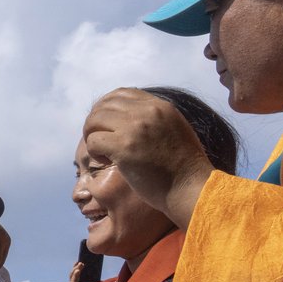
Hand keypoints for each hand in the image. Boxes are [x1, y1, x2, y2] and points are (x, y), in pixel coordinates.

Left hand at [82, 89, 213, 228]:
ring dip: (91, 136)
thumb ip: (153, 118)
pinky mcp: (124, 147)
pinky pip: (93, 141)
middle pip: (104, 105)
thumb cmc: (182, 167)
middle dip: (94, 122)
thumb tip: (125, 116)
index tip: (104, 123)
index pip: (121, 93)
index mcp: (160, 106)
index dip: (105, 106)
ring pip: (94, 120)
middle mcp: (147, 112)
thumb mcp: (174, 129)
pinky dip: (93, 152)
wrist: (191, 188)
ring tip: (102, 151)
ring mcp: (135, 128)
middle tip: (98, 139)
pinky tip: (106, 161)